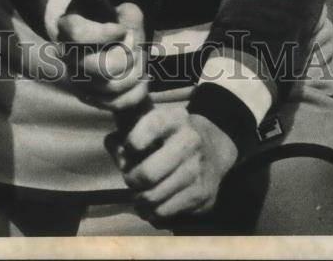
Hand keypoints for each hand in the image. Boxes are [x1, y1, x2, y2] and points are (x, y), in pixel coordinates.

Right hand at [56, 3, 148, 112]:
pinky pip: (117, 103)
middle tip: (137, 47)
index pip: (79, 34)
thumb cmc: (114, 22)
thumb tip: (129, 30)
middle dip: (129, 57)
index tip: (122, 30)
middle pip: (102, 67)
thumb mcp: (122, 11)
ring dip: (136, 73)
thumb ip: (128, 16)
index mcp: (68, 27)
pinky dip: (137, 91)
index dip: (106, 34)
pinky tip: (142, 78)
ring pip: (111, 87)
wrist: (110, 41)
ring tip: (141, 59)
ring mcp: (77, 80)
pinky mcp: (89, 98)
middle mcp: (67, 56)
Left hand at [110, 106, 237, 222]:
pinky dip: (151, 213)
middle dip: (131, 179)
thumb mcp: (148, 123)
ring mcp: (198, 170)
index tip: (129, 148)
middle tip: (130, 178)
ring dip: (139, 199)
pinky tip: (151, 205)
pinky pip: (165, 212)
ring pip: (153, 197)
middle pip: (147, 173)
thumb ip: (124, 133)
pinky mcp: (202, 195)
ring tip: (139, 193)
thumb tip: (118, 154)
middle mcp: (191, 142)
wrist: (213, 150)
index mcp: (175, 119)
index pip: (151, 127)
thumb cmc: (168, 136)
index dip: (132, 142)